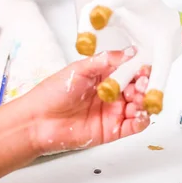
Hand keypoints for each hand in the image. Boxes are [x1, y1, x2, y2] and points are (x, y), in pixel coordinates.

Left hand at [28, 47, 150, 152]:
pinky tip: (140, 114)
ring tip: (139, 98)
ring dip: (145, 101)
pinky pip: (134, 125)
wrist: (36, 121)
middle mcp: (111, 93)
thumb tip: (129, 52)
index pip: (130, 69)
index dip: (140, 68)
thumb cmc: (51, 93)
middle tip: (142, 83)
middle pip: (138, 88)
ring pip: (139, 106)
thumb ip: (106, 60)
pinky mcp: (112, 130)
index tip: (145, 66)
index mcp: (104, 76)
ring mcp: (113, 112)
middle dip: (144, 84)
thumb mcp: (79, 69)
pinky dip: (142, 120)